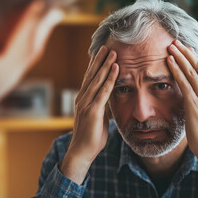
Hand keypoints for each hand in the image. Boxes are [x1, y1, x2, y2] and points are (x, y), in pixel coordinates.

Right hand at [60, 46, 118, 183]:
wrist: (82, 152)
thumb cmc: (91, 137)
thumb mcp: (98, 117)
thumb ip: (102, 106)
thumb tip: (110, 99)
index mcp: (83, 99)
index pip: (90, 78)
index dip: (96, 65)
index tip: (102, 53)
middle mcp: (82, 98)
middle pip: (91, 75)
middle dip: (99, 59)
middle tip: (106, 45)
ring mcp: (86, 103)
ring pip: (97, 79)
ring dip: (105, 64)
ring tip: (112, 52)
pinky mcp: (92, 110)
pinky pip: (103, 91)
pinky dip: (110, 79)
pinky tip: (116, 69)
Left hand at [167, 40, 197, 173]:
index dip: (193, 57)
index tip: (184, 47)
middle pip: (197, 66)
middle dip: (186, 52)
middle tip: (175, 41)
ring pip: (192, 71)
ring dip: (180, 57)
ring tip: (170, 46)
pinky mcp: (195, 104)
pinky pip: (185, 83)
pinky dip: (177, 70)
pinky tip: (170, 62)